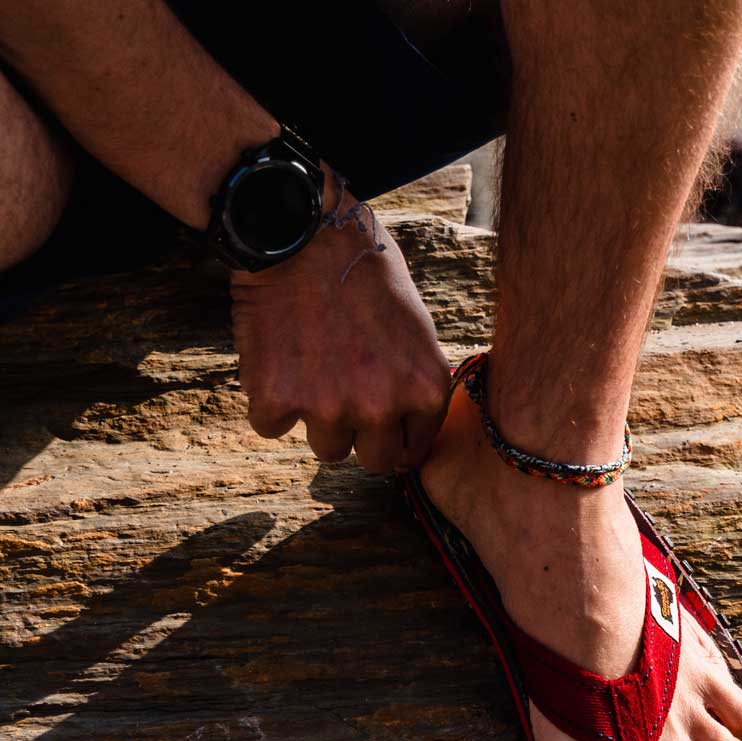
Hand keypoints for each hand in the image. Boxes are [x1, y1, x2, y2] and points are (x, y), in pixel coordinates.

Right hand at [230, 190, 450, 472]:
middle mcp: (383, 406)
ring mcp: (329, 407)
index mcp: (425, 390)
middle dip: (359, 435)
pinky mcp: (277, 399)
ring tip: (309, 367)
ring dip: (314, 418)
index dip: (393, 437)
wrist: (301, 229)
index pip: (413, 450)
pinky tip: (273, 359)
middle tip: (342, 396)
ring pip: (325, 448)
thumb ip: (412, 380)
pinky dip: (266, 400)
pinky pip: (270, 427)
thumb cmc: (363, 267)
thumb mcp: (415, 328)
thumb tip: (405, 423)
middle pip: (372, 460)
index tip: (378, 424)